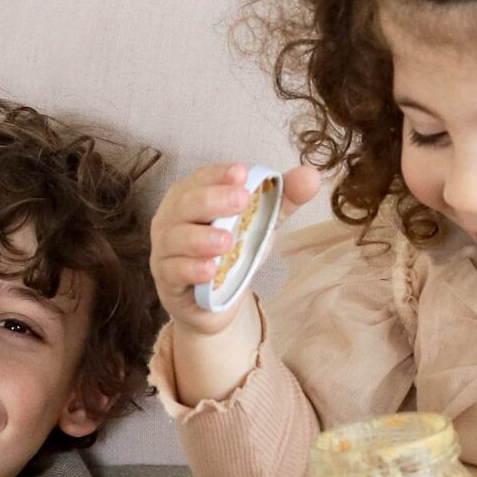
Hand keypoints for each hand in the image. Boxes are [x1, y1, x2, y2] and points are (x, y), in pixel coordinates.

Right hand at [153, 162, 321, 407]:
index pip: (201, 178)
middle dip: (212, 200)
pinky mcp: (167, 282)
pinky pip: (173, 272)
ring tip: (227, 241)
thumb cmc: (232, 253)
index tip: (243, 173)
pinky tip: (211, 269)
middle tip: (242, 201)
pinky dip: (191, 269)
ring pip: (175, 239)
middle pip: (185, 204)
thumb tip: (312, 175)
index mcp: (191, 196)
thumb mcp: (261, 223)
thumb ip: (284, 199)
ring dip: (200, 238)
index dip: (219, 174)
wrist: (217, 302)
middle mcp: (171, 219)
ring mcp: (165, 251)